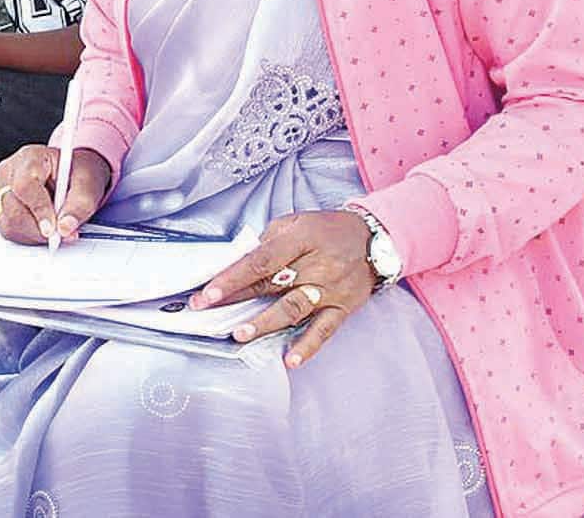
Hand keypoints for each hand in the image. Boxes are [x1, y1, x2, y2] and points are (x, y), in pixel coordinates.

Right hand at [0, 144, 111, 245]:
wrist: (74, 175)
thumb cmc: (78, 173)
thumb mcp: (89, 183)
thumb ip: (80, 205)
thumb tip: (65, 227)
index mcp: (30, 157)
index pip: (24, 185)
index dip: (38, 209)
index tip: (52, 229)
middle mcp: (10, 172)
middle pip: (13, 207)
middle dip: (38, 228)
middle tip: (62, 233)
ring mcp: (2, 190)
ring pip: (9, 222)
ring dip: (34, 234)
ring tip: (56, 228)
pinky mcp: (2, 207)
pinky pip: (9, 229)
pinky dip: (28, 235)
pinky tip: (44, 228)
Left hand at [189, 210, 378, 368]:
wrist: (375, 238)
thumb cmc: (327, 230)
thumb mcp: (294, 223)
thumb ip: (266, 243)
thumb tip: (236, 263)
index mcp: (299, 239)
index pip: (259, 261)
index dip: (231, 278)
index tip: (207, 293)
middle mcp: (315, 265)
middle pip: (270, 285)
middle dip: (235, 299)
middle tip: (207, 312)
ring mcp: (330, 289)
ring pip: (292, 309)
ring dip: (265, 323)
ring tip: (240, 334)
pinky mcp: (343, 308)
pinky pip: (323, 330)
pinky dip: (307, 346)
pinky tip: (290, 360)